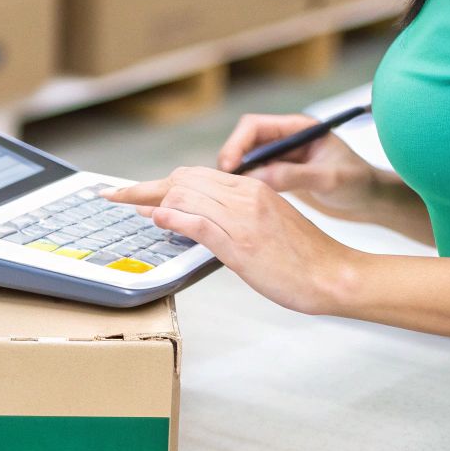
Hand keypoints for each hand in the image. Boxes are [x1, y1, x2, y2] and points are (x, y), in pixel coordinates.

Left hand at [100, 167, 365, 316]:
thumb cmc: (303, 257)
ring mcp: (243, 219)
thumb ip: (235, 215)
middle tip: (115, 195)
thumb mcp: (267, 224)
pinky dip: (175, 218)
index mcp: (253, 189)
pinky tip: (155, 218)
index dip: (159, 182)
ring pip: (188, 196)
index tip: (132, 190)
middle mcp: (246, 196)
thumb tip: (198, 216)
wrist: (334, 275)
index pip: (196, 175)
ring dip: (153, 200)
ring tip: (129, 206)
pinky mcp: (243, 243)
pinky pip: (202, 222)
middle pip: (185, 180)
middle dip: (144, 187)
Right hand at [217, 113, 384, 221]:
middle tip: (224, 184)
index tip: (229, 166)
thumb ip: (295, 176)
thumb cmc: (359, 183)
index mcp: (298, 129)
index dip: (237, 143)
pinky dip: (245, 186)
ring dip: (236, 174)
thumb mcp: (330, 179)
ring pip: (246, 160)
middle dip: (231, 160)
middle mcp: (286, 139)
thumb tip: (258, 177)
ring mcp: (282, 158)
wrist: (371, 200)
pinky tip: (243, 201)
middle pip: (244, 142)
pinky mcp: (281, 175)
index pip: (255, 126)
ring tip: (229, 194)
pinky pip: (254, 176)